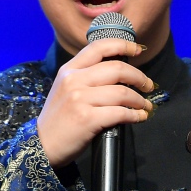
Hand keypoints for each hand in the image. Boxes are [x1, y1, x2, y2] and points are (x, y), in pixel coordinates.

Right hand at [37, 38, 154, 168]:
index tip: (138, 50)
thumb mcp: (65, 89)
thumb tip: (118, 73)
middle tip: (148, 86)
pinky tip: (139, 117)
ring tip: (145, 106)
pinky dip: (135, 115)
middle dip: (139, 77)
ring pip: (122, 92)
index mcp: (69, 70)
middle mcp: (74, 80)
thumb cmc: (59, 119)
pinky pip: (120, 113)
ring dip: (140, 100)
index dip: (123, 45)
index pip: (99, 47)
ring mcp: (80, 99)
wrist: (42, 145)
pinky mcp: (87, 119)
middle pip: (117, 69)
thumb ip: (85, 77)